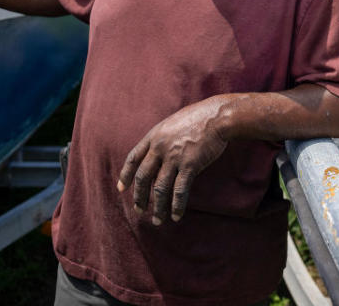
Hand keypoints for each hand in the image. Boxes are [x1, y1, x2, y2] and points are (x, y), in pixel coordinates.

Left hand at [117, 98, 228, 224]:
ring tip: (157, 220)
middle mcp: (160, 147)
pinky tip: (175, 216)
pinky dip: (176, 206)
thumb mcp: (173, 123)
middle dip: (139, 196)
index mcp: (154, 136)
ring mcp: (174, 157)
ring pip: (160, 188)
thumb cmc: (198, 117)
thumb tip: (158, 154)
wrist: (217, 116)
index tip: (121, 188)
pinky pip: (179, 190)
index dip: (125, 174)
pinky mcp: (190, 165)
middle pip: (143, 177)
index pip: (133, 158)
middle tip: (139, 210)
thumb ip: (163, 138)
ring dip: (158, 207)